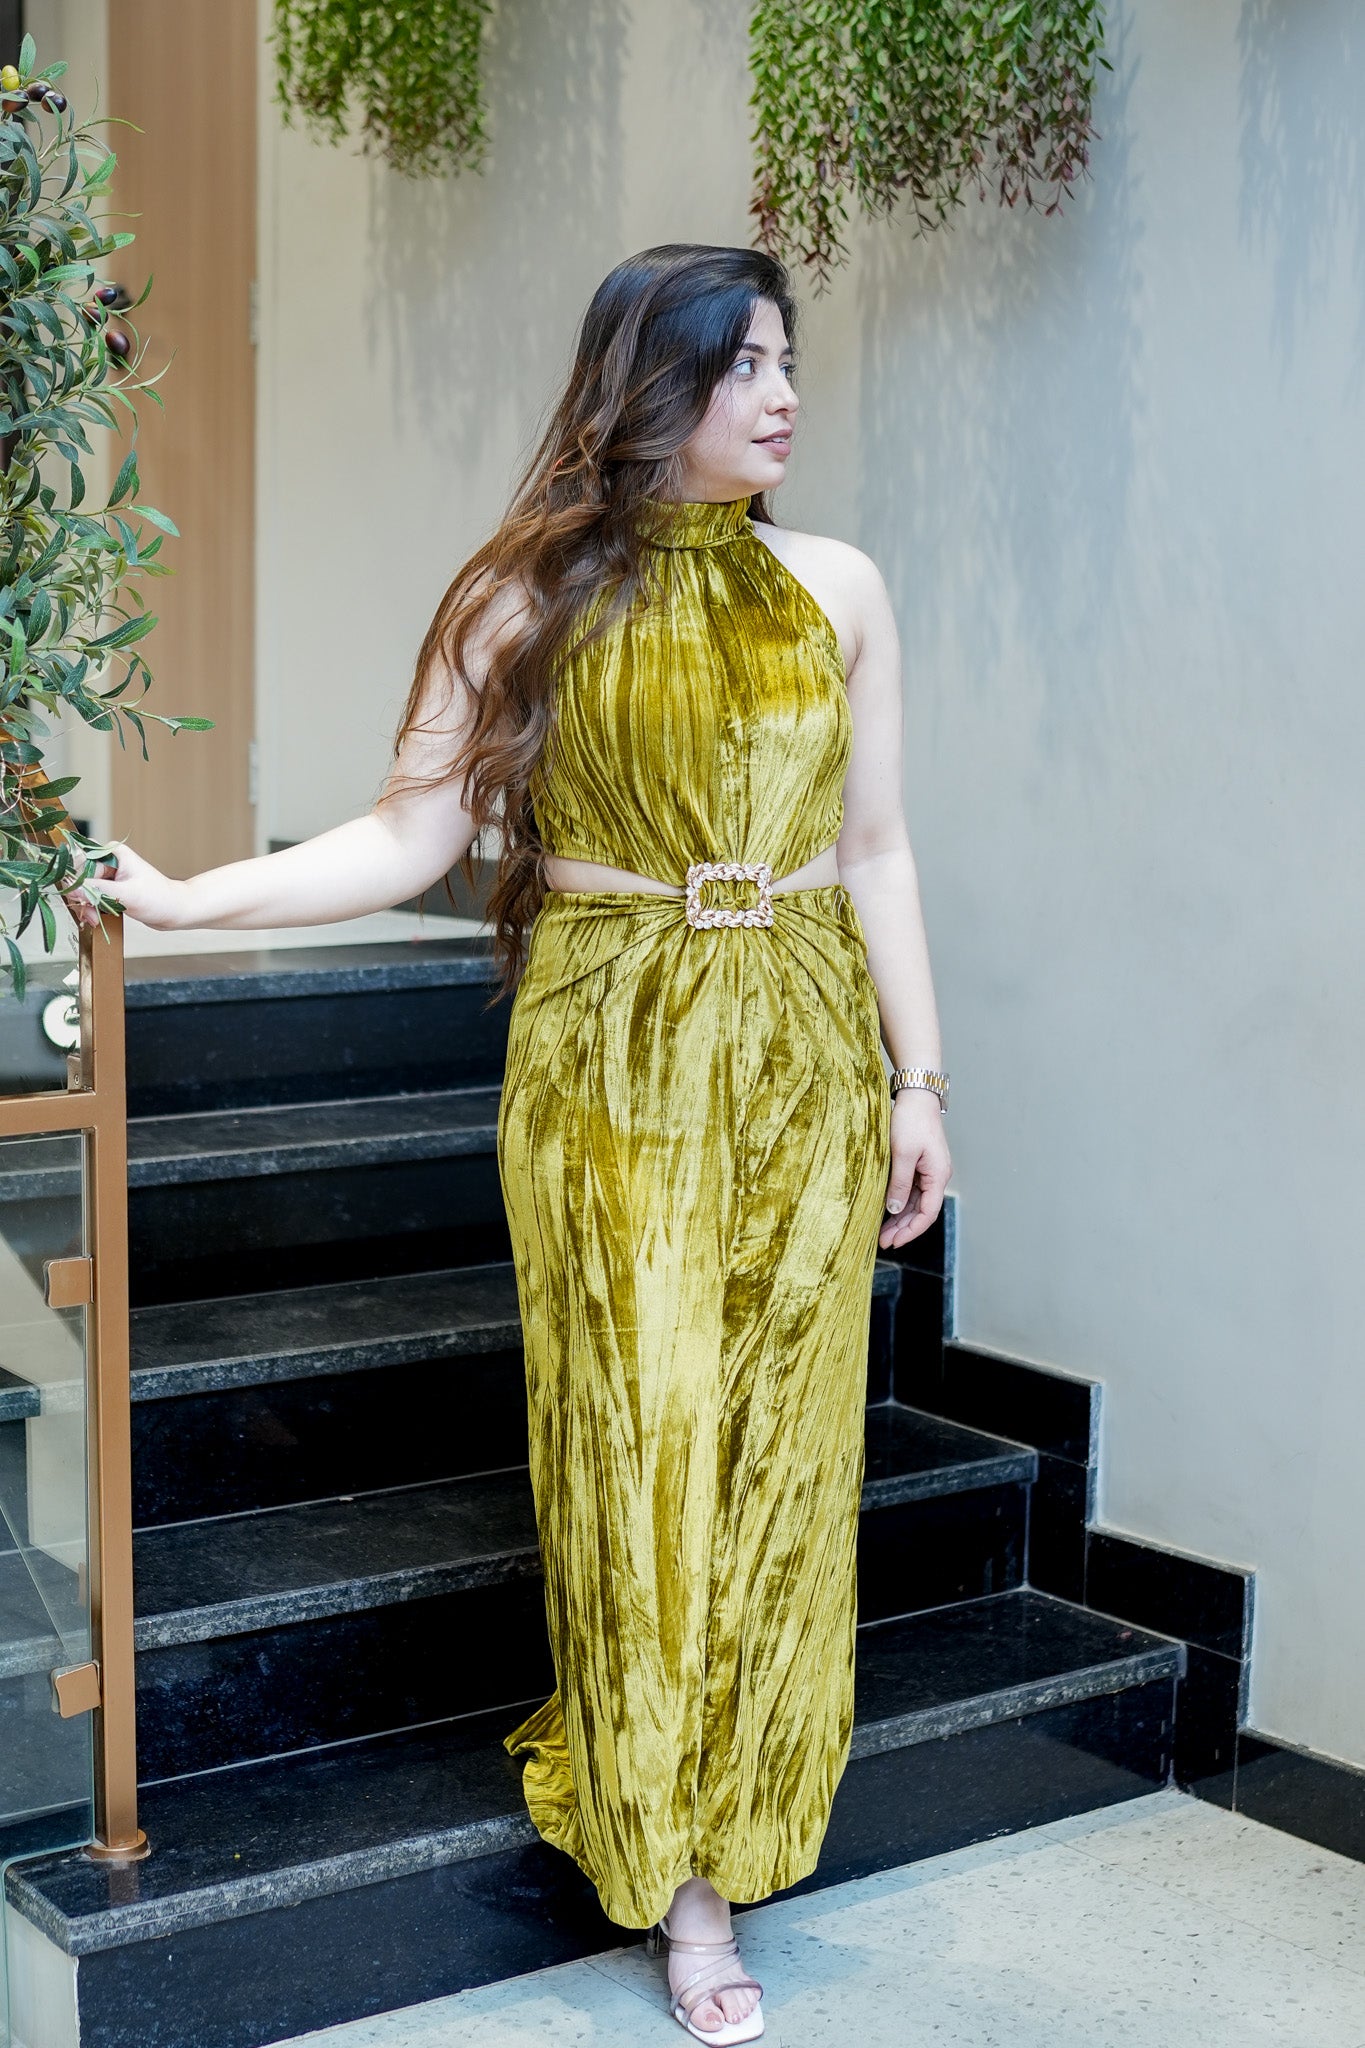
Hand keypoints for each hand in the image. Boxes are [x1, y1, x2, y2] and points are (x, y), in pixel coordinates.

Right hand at [61, 841, 187, 931]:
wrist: (174, 912)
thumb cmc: (158, 898)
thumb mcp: (126, 895)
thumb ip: (98, 890)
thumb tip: (73, 887)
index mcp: (113, 853)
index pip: (81, 862)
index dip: (78, 881)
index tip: (79, 897)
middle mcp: (109, 861)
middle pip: (79, 876)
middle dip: (82, 896)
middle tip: (90, 913)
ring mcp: (108, 876)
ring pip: (83, 889)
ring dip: (86, 905)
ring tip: (95, 919)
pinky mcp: (110, 889)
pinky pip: (91, 897)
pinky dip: (91, 908)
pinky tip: (96, 918)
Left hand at [878, 1087, 951, 1249]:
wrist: (916, 1096)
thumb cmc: (911, 1121)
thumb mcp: (902, 1154)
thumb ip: (899, 1183)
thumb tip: (894, 1209)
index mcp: (938, 1176)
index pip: (928, 1213)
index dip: (911, 1231)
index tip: (894, 1242)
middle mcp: (937, 1176)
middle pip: (921, 1211)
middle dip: (903, 1228)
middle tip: (883, 1242)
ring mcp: (929, 1171)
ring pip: (915, 1203)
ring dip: (900, 1218)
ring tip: (882, 1233)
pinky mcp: (920, 1165)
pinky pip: (911, 1191)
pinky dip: (900, 1203)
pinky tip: (886, 1212)